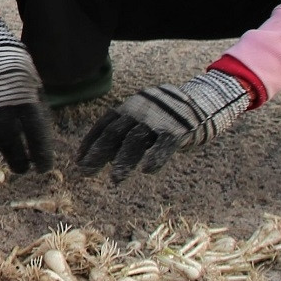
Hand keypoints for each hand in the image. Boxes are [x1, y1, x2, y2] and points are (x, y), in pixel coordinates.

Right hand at [0, 13, 52, 173]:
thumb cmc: (16, 68)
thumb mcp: (34, 85)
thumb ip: (36, 110)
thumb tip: (41, 138)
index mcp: (23, 97)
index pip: (34, 132)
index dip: (40, 152)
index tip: (45, 167)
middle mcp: (1, 103)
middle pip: (9, 140)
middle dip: (17, 158)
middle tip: (24, 170)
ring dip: (3, 147)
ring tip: (13, 152)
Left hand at [77, 69, 250, 181]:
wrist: (202, 101)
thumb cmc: (166, 116)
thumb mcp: (143, 120)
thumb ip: (127, 134)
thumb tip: (108, 156)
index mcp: (129, 107)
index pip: (104, 125)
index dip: (90, 142)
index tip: (78, 160)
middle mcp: (139, 111)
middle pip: (114, 133)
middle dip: (99, 153)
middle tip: (86, 172)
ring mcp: (158, 119)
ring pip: (135, 140)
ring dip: (123, 161)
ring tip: (115, 179)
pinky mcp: (177, 129)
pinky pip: (164, 144)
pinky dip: (155, 157)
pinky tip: (148, 171)